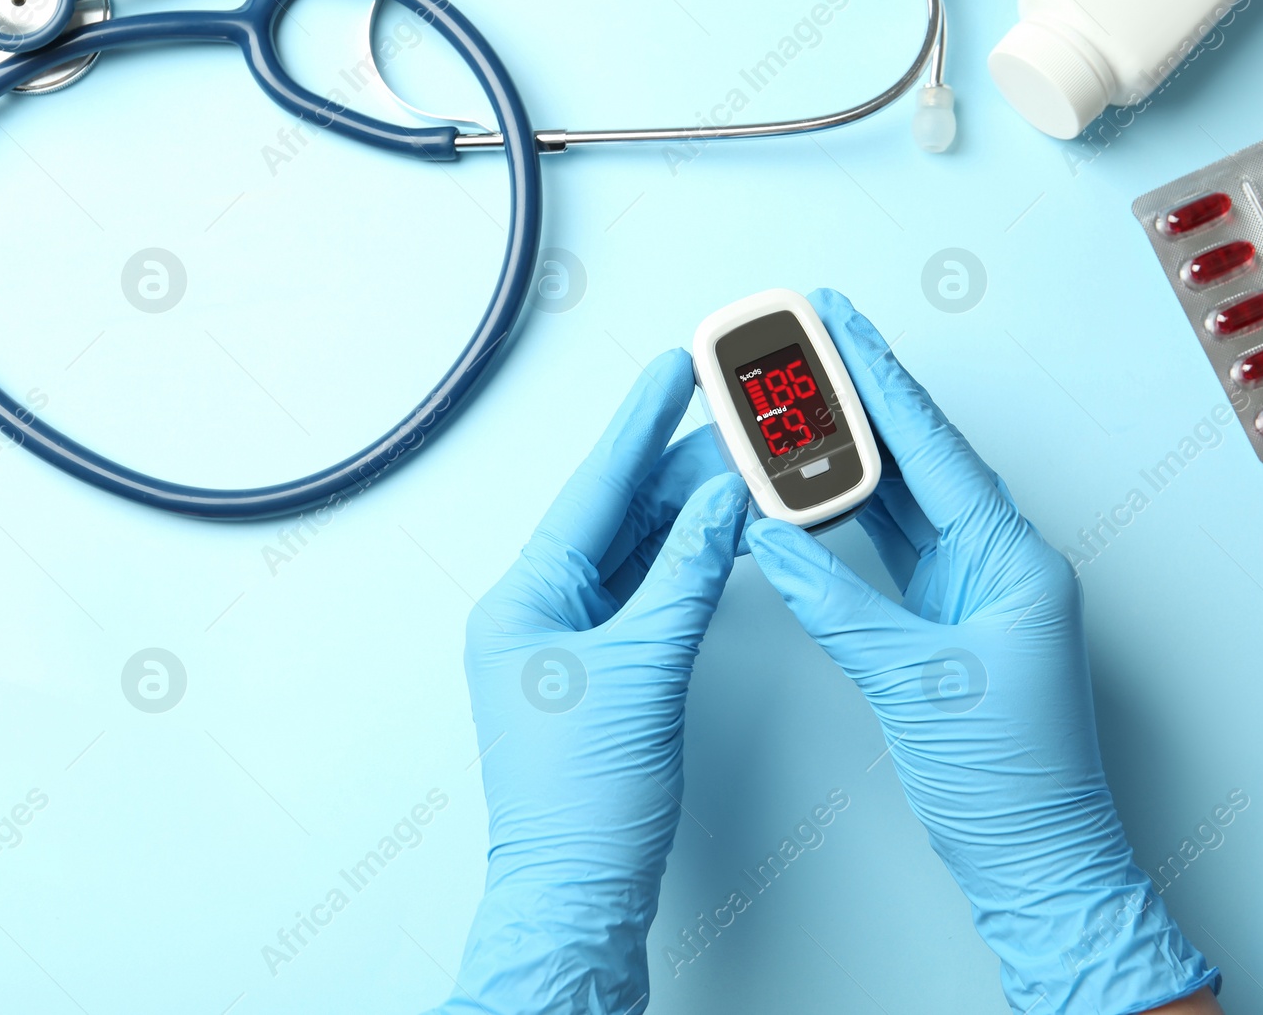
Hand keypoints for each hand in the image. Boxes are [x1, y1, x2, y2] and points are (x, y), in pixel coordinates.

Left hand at [430, 350, 747, 1014]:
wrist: (577, 890)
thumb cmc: (583, 801)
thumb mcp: (642, 670)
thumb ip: (687, 577)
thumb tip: (719, 504)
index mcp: (523, 601)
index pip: (592, 492)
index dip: (637, 427)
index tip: (671, 371)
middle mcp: (538, 613)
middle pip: (617, 517)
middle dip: (675, 467)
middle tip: (728, 416)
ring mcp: (569, 644)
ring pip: (636, 555)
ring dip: (687, 514)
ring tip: (739, 464)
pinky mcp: (602, 672)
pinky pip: (646, 596)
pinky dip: (686, 567)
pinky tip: (721, 538)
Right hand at [746, 290, 1217, 1014]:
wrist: (1037, 860)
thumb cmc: (1012, 782)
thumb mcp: (918, 682)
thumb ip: (838, 606)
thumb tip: (776, 540)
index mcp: (1015, 562)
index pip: (935, 452)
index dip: (881, 383)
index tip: (839, 327)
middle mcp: (999, 564)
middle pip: (920, 460)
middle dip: (863, 398)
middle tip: (812, 340)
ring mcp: (973, 592)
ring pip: (904, 500)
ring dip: (853, 451)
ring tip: (803, 396)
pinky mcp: (946, 623)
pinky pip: (895, 549)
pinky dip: (852, 516)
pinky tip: (816, 485)